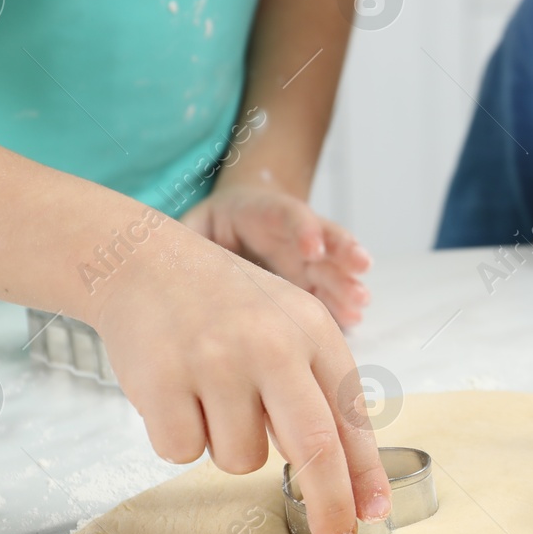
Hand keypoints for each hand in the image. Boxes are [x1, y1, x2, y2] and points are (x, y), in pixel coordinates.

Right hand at [85, 224, 389, 533]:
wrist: (142, 263)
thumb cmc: (225, 305)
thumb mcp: (288, 325)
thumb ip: (317, 388)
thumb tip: (346, 473)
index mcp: (313, 331)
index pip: (350, 415)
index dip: (365, 473)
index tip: (374, 513)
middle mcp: (271, 345)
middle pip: (315, 448)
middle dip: (329, 504)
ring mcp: (216, 363)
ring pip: (241, 459)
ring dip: (227, 446)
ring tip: (211, 394)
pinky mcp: (162, 382)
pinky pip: (182, 453)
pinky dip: (180, 437)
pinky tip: (176, 392)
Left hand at [182, 183, 371, 326]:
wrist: (232, 229)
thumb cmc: (208, 231)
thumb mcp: (195, 227)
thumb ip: (189, 238)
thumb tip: (172, 255)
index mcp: (264, 214)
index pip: (290, 214)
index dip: (303, 227)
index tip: (310, 248)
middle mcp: (292, 237)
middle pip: (323, 241)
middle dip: (339, 256)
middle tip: (357, 271)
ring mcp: (306, 261)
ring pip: (332, 268)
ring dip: (347, 283)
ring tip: (360, 300)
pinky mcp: (309, 284)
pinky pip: (328, 294)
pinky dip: (340, 305)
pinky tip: (353, 319)